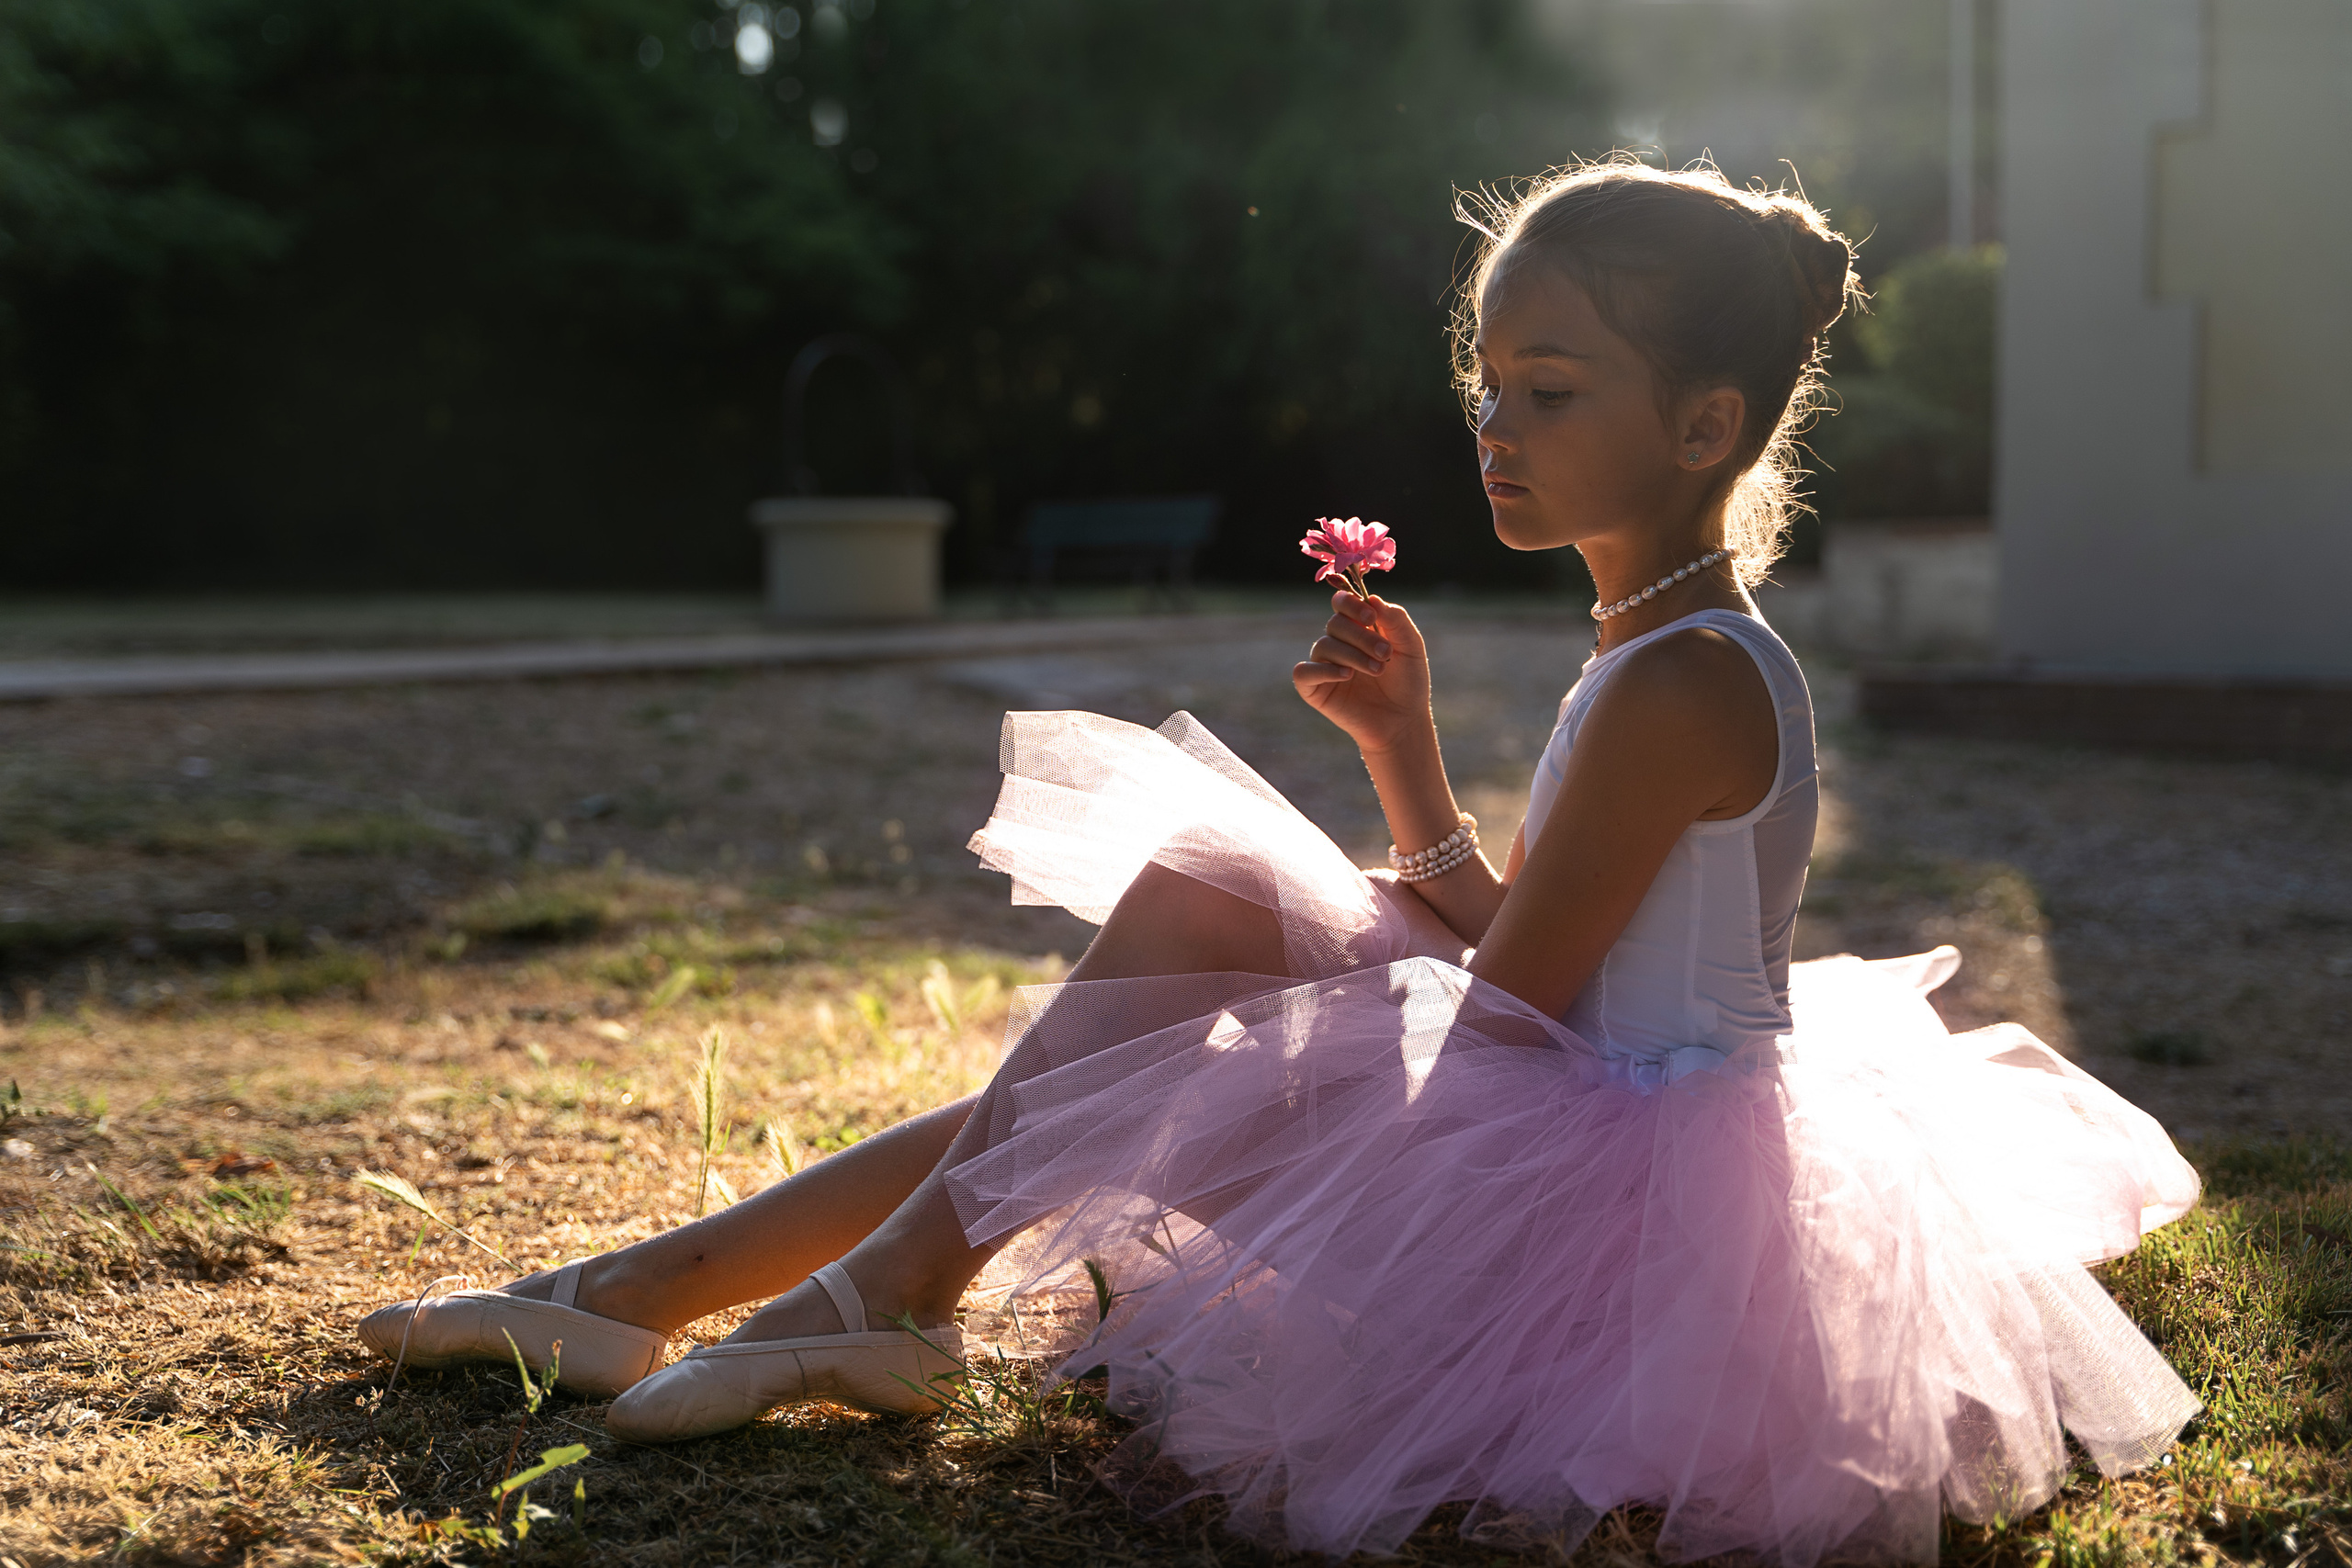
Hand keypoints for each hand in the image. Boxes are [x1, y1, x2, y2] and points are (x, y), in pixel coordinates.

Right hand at [1292, 590, 1433, 754]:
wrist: (1403, 721)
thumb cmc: (1408, 683)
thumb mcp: (1411, 647)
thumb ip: (1396, 620)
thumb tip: (1371, 598)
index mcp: (1358, 627)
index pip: (1342, 602)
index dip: (1352, 604)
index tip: (1371, 616)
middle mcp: (1338, 643)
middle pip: (1335, 623)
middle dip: (1361, 636)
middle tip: (1385, 653)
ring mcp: (1324, 665)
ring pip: (1324, 646)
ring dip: (1353, 656)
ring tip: (1378, 670)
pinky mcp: (1314, 689)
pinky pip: (1304, 672)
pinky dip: (1323, 670)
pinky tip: (1347, 676)